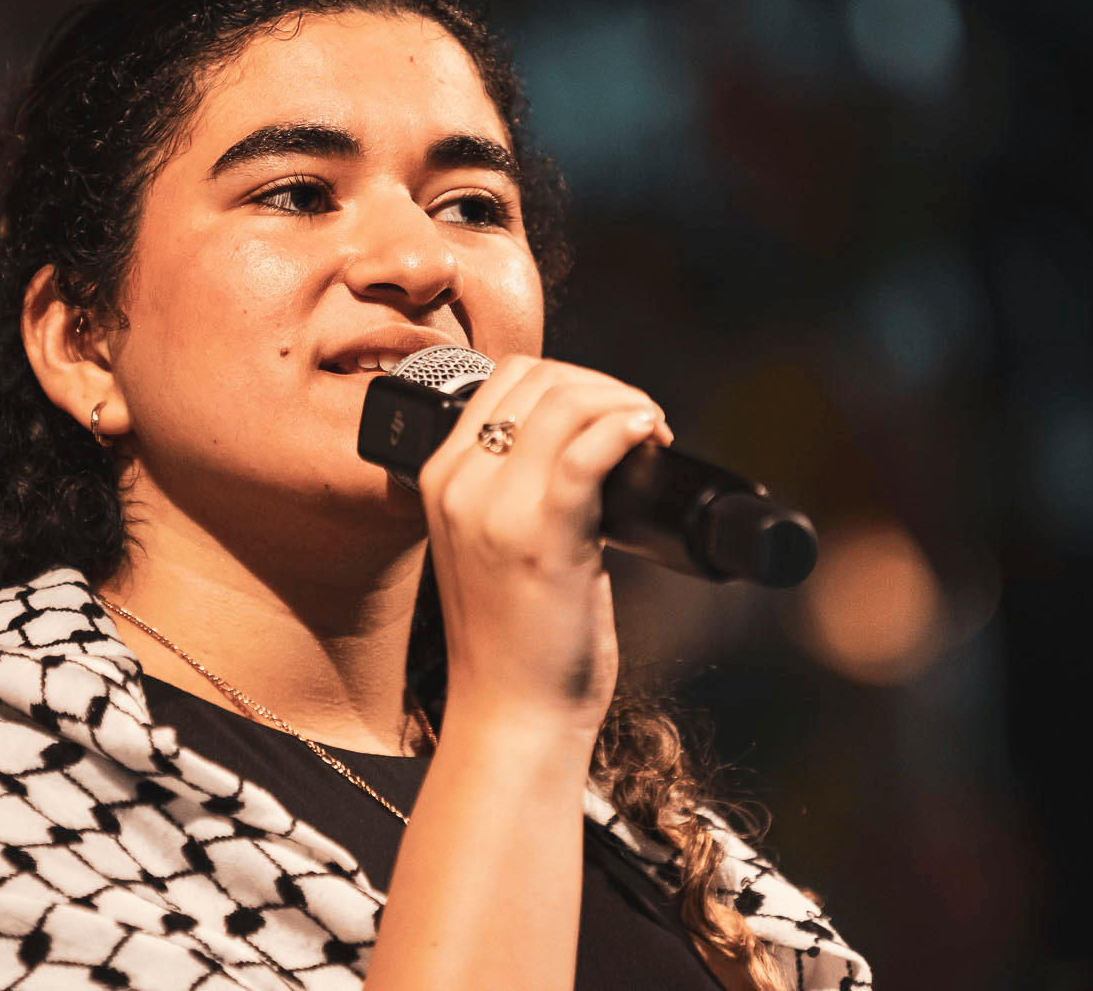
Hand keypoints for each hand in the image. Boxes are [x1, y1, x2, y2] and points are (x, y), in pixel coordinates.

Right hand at [416, 355, 673, 734]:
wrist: (510, 715)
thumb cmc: (514, 640)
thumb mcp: (491, 545)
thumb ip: (515, 491)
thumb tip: (586, 444)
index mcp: (440, 478)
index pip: (505, 379)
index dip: (571, 379)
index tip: (610, 408)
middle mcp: (459, 484)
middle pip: (537, 378)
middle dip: (601, 383)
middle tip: (641, 419)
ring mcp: (496, 508)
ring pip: (565, 402)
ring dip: (623, 400)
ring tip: (652, 432)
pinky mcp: (543, 535)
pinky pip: (587, 449)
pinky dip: (627, 425)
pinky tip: (649, 434)